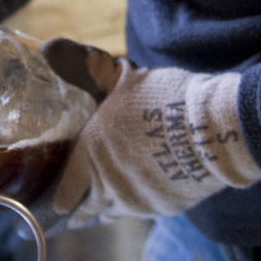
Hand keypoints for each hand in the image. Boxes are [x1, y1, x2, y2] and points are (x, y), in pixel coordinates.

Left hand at [38, 49, 260, 229]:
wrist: (212, 129)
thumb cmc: (162, 100)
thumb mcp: (121, 78)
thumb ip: (85, 68)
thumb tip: (48, 46)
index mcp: (92, 156)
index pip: (66, 190)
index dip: (59, 199)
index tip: (58, 203)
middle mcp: (110, 185)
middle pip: (88, 211)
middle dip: (80, 213)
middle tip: (75, 215)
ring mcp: (138, 200)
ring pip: (115, 214)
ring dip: (107, 211)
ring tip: (104, 210)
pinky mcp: (165, 207)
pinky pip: (144, 211)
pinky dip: (138, 204)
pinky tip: (141, 195)